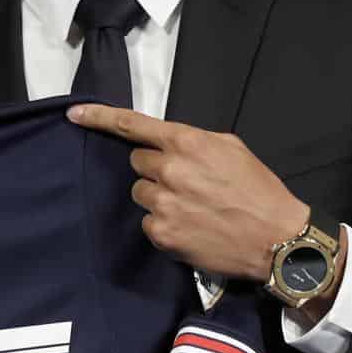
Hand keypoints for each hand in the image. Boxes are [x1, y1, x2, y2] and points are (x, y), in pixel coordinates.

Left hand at [67, 103, 315, 283]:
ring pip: (141, 193)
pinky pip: (148, 221)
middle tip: (185, 182)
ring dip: (159, 197)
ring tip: (192, 207)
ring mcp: (163, 203)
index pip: (132, 125)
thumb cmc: (259, 190)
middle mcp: (169, 170)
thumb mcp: (231, 149)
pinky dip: (164, 223)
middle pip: (137, 163)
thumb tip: (169, 144)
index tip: (74, 114)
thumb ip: (194, 142)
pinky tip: (191, 226)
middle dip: (155, 169)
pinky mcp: (162, 233)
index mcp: (186, 142)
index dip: (98, 117)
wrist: (277, 239)